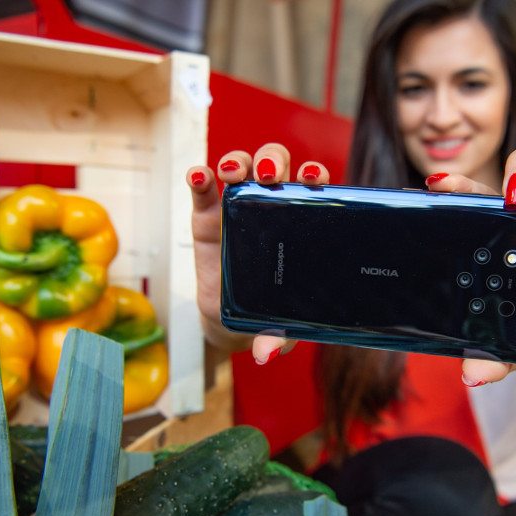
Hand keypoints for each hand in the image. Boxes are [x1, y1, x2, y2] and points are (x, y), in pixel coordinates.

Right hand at [187, 143, 328, 361]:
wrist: (233, 321)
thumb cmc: (270, 314)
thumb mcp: (280, 326)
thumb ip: (277, 336)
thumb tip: (266, 354)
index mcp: (301, 225)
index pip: (312, 189)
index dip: (314, 177)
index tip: (314, 179)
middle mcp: (271, 209)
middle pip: (276, 167)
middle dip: (275, 161)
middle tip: (270, 176)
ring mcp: (237, 209)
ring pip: (241, 167)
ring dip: (240, 161)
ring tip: (235, 172)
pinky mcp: (206, 216)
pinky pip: (203, 188)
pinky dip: (200, 176)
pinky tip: (200, 176)